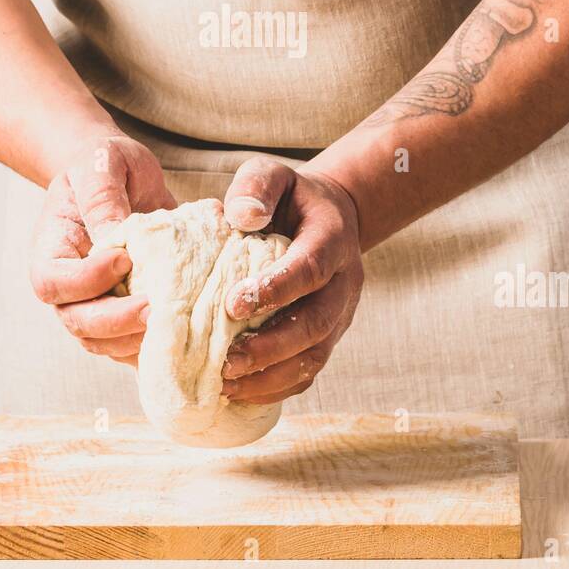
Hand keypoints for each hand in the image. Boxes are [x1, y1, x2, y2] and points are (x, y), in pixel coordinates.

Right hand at [29, 128, 174, 365]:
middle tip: (155, 308)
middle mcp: (68, 284)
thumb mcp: (101, 165)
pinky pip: (131, 344)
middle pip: (77, 322)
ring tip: (173, 322)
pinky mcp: (123, 312)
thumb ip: (103, 199)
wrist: (117, 174)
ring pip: (103, 342)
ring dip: (136, 340)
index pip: (53, 282)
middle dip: (116, 322)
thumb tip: (113, 239)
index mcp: (52, 248)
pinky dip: (154, 345)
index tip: (124, 259)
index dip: (86, 280)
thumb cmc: (102, 164)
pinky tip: (184, 334)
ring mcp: (93, 302)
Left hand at [220, 158, 363, 404]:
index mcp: (332, 239)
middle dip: (271, 347)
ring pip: (315, 356)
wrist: (329, 217)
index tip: (233, 304)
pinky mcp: (328, 337)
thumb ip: (256, 187)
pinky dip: (276, 389)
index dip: (276, 289)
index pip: (310, 268)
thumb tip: (241, 218)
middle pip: (316, 324)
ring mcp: (340, 314)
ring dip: (271, 376)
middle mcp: (343, 282)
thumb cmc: (290, 197)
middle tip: (226, 361)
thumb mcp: (273, 175)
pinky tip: (238, 394)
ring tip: (225, 384)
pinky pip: (309, 373)